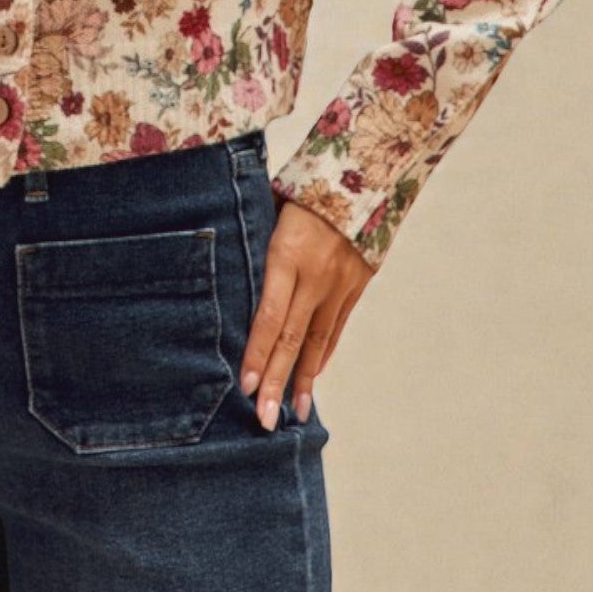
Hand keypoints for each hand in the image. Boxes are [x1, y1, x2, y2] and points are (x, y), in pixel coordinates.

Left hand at [239, 199, 373, 429]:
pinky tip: (312, 376)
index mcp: (288, 253)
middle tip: (266, 419)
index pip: (270, 314)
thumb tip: (226, 266)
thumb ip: (253, 240)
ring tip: (293, 413)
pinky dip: (322, 354)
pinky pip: (337, 326)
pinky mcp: (358, 284)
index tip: (247, 386)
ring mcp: (341, 282)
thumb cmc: (304, 186)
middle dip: (277, 381)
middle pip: (293, 337)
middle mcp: (317, 275)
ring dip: (304, 379)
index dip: (258, 353)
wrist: (366, 172)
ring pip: (319, 339)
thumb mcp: (271, 206)